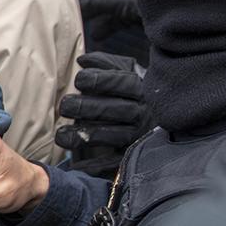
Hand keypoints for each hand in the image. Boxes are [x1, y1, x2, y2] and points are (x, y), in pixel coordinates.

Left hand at [55, 52, 148, 177]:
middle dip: (85, 107)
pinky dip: (94, 165)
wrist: (164, 114)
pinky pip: (113, 161)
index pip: (121, 82)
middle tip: (64, 106)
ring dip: (83, 136)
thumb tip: (82, 60)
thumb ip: (106, 63)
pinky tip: (75, 165)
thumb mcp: (127, 70)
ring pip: (110, 136)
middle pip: (113, 109)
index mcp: (140, 88)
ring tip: (61, 136)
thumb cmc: (135, 89)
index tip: (78, 80)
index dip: (98, 80)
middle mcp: (141, 111)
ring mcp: (138, 134)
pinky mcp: (133, 153)